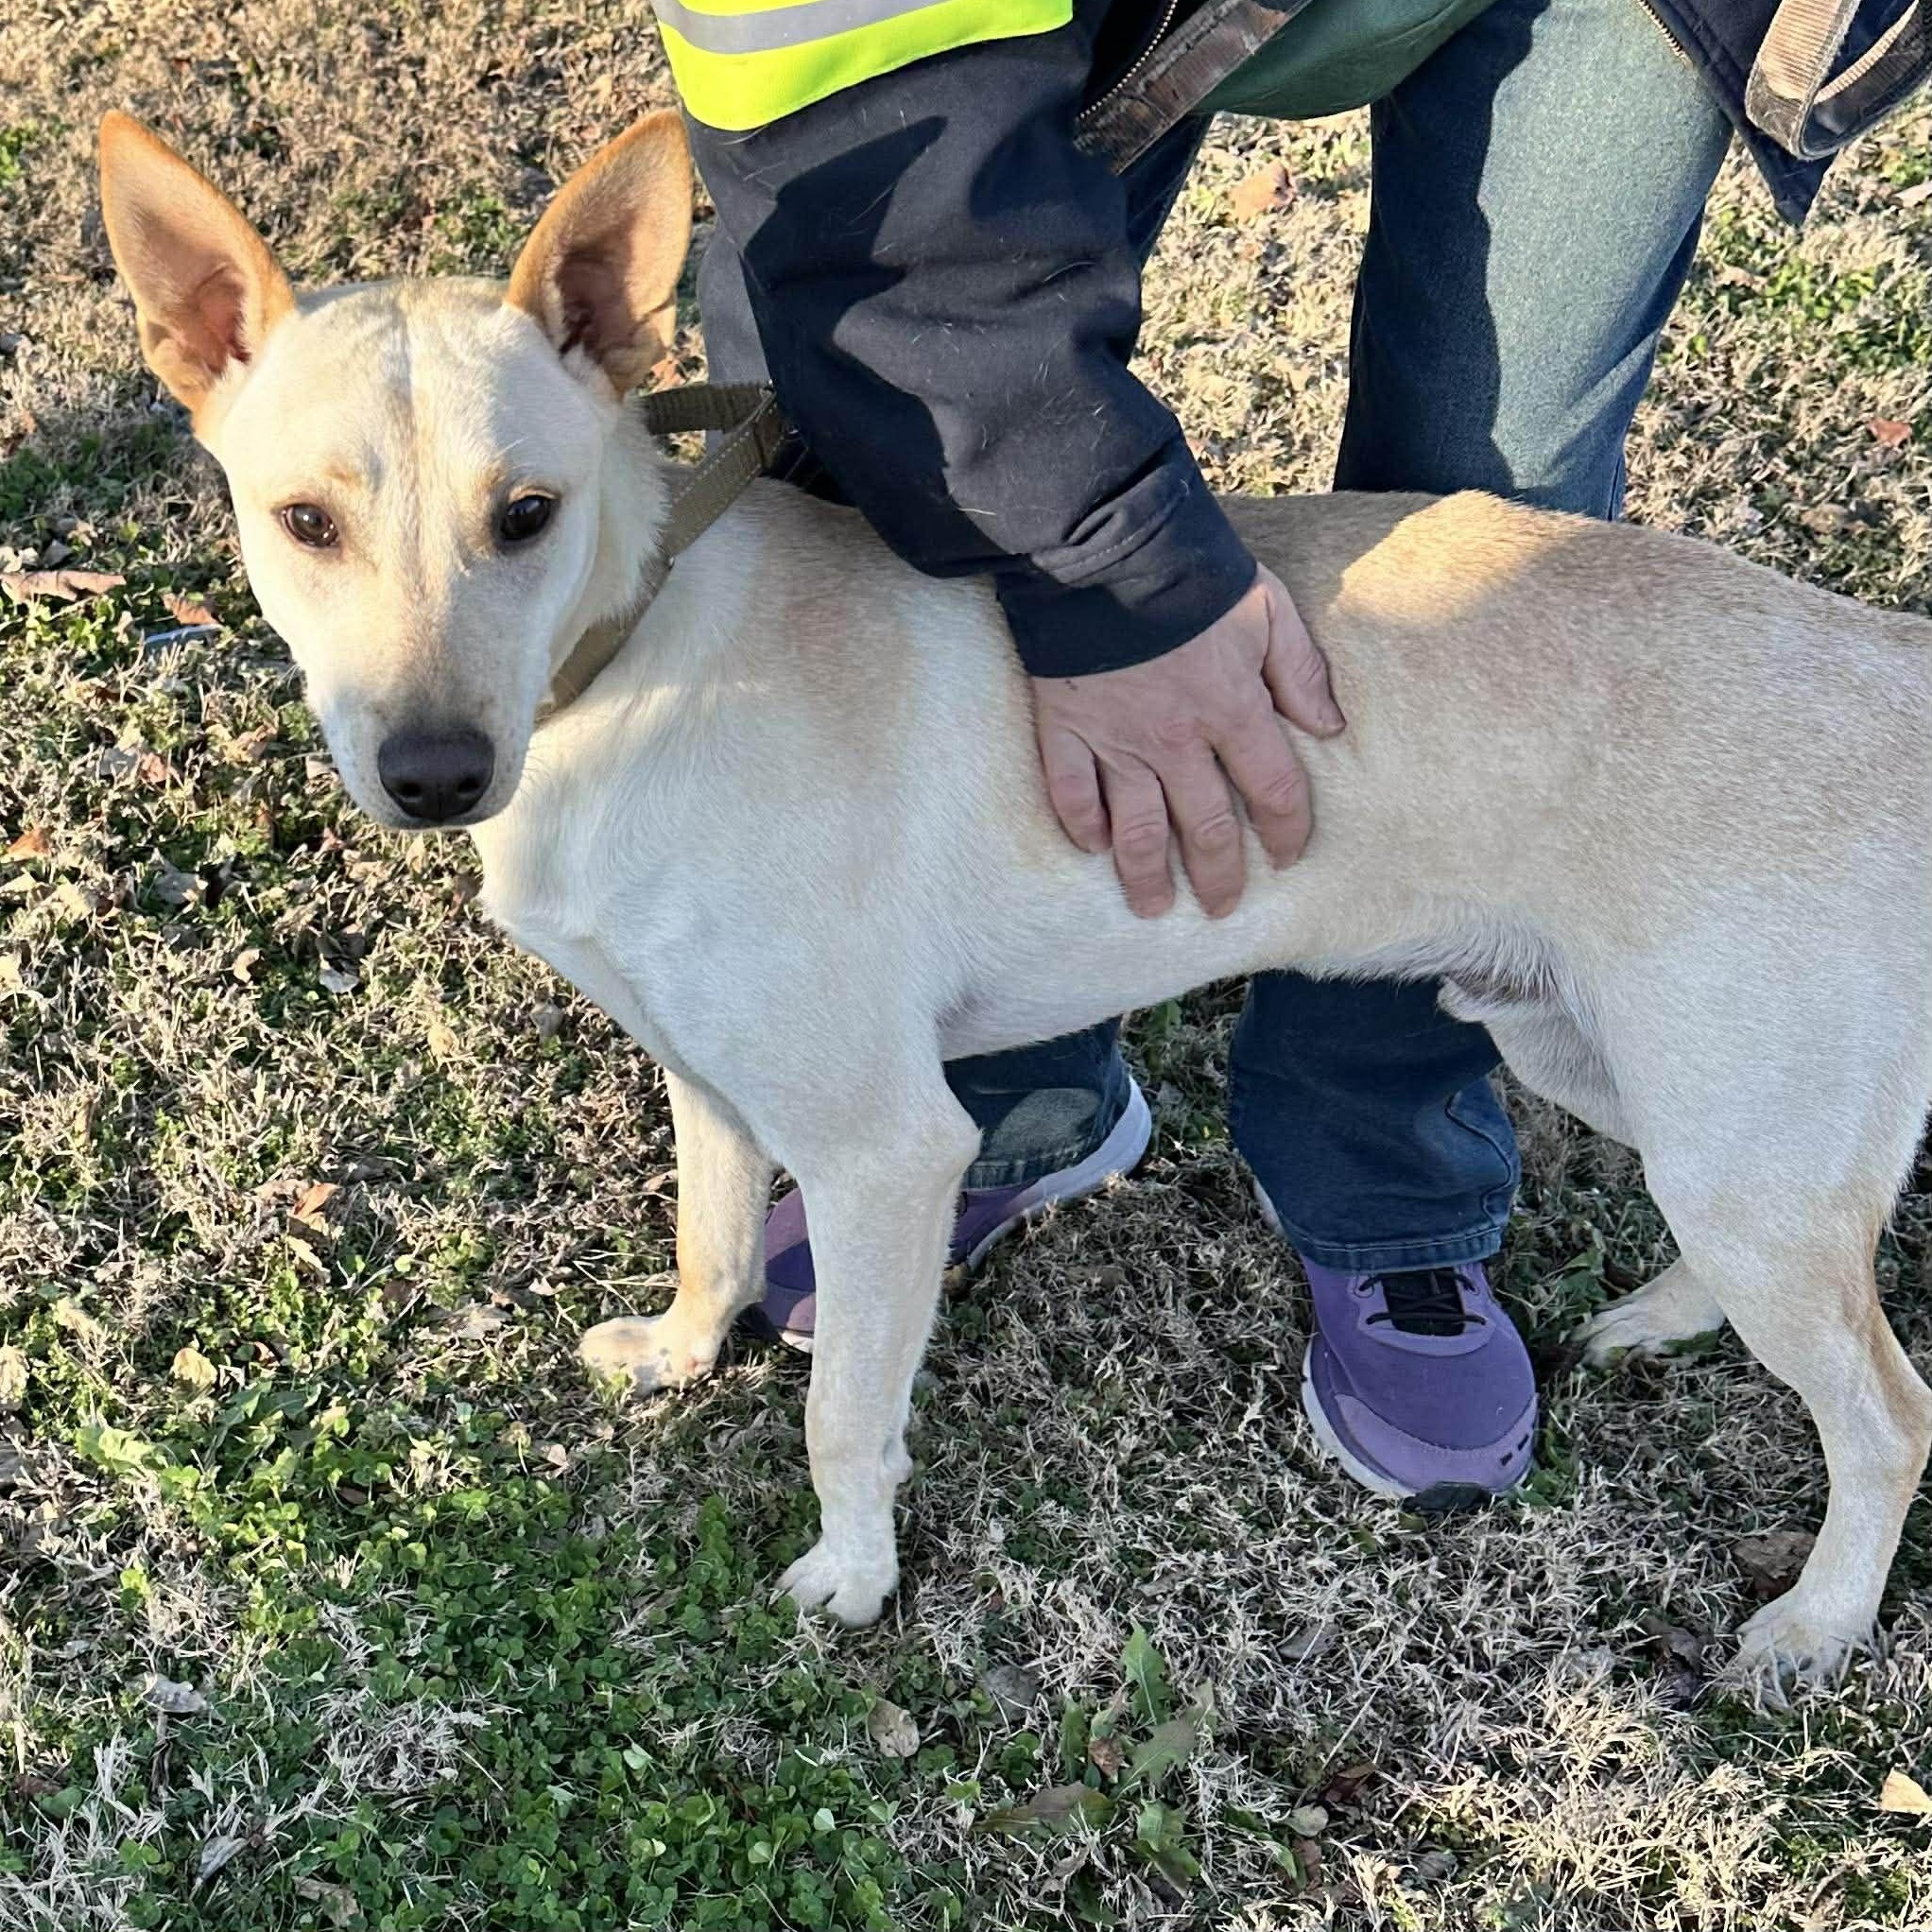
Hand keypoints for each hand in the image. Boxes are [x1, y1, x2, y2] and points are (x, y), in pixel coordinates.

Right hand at [1031, 565, 1343, 917]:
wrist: (1105, 550)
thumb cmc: (1193, 575)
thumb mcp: (1269, 608)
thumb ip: (1301, 671)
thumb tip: (1329, 727)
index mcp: (1231, 709)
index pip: (1271, 790)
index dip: (1286, 831)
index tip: (1288, 858)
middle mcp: (1176, 740)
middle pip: (1205, 826)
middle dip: (1218, 875)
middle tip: (1221, 907)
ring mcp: (1116, 740)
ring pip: (1137, 829)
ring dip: (1147, 875)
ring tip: (1154, 908)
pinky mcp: (1065, 729)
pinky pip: (1072, 793)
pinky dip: (1083, 826)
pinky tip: (1094, 849)